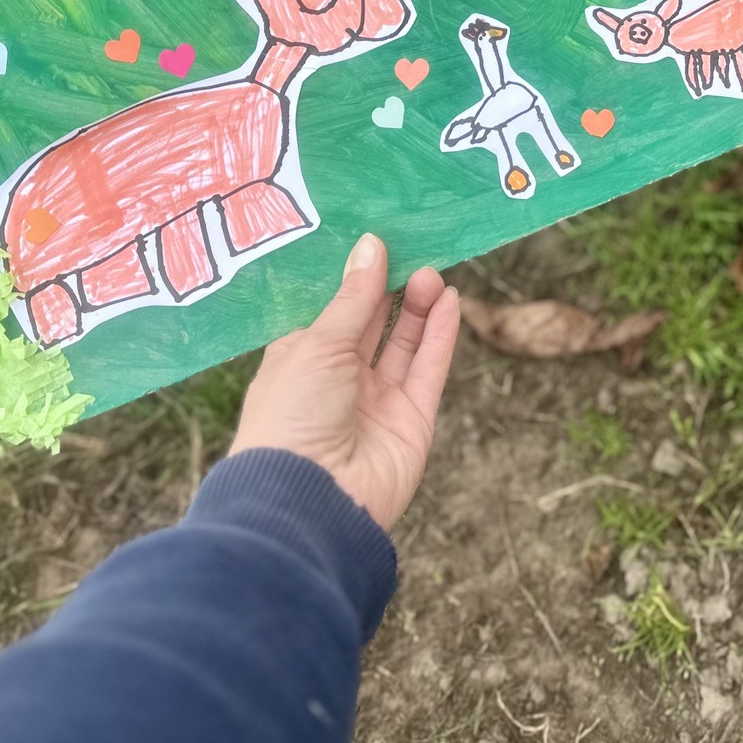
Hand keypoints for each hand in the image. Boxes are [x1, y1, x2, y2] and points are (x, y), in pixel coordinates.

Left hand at [229, 234, 459, 531]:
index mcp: (299, 362)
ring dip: (417, 307)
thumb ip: (353, 297)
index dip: (349, 279)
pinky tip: (449, 299)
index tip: (371, 239)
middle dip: (389, 287)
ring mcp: (376, 403)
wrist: (311, 502)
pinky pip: (428, 370)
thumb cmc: (292, 415)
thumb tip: (371, 245)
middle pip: (371, 325)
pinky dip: (440, 335)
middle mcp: (338, 381)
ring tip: (431, 270)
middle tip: (410, 247)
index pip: (328, 313)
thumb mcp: (318, 345)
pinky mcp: (411, 422)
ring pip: (403, 345)